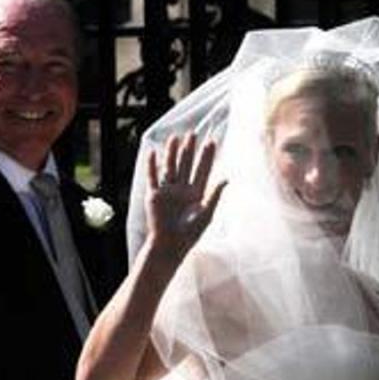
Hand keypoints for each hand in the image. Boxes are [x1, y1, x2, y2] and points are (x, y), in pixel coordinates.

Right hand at [146, 132, 225, 260]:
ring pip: (170, 166)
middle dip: (190, 149)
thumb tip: (226, 178)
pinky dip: (152, 164)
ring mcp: (168, 191)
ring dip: (172, 152)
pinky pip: (152, 177)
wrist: (169, 246)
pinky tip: (153, 151)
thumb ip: (215, 195)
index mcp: (196, 194)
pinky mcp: (154, 195)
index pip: (203, 170)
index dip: (207, 156)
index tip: (211, 141)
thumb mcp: (206, 214)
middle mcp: (182, 190)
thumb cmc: (189, 234)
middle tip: (194, 134)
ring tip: (176, 137)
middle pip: (187, 164)